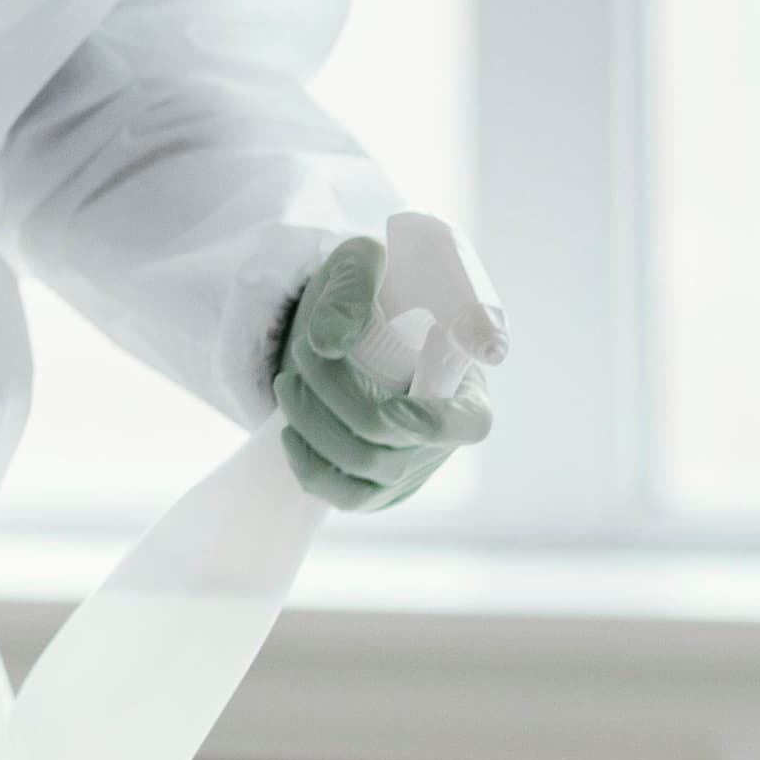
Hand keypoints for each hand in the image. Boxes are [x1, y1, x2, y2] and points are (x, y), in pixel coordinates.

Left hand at [273, 235, 494, 511]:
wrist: (342, 323)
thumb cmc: (372, 287)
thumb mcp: (363, 262)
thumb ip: (354, 287)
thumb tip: (330, 342)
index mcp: (465, 373)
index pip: (470, 416)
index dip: (436, 422)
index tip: (395, 411)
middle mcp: (451, 424)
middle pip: (391, 433)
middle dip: (334, 390)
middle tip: (305, 351)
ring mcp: (419, 459)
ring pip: (365, 463)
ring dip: (312, 419)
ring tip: (290, 381)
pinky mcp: (384, 483)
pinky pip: (349, 497)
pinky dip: (310, 466)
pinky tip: (291, 432)